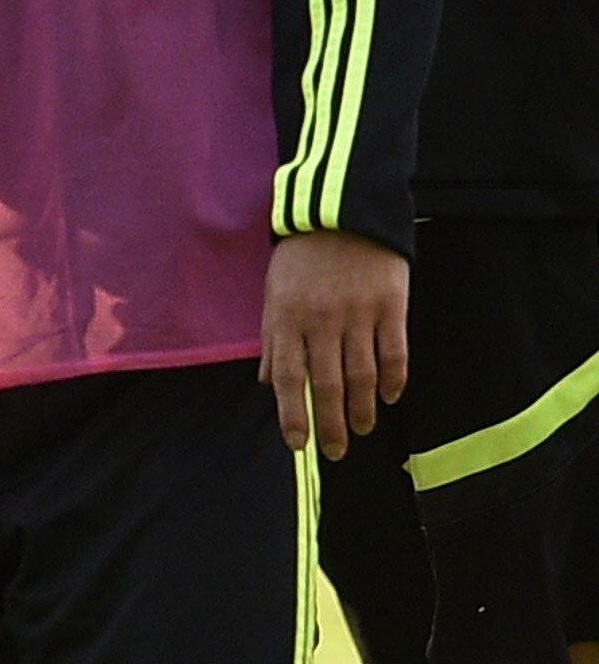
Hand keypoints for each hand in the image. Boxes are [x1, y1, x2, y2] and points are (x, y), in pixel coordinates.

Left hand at [263, 228, 408, 457]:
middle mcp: (322, 320)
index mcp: (288, 317)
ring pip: (362, 375)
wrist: (342, 212)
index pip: (290, 378)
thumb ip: (273, 338)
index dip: (294, 415)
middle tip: (336, 451)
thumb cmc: (302, 256)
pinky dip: (393, 380)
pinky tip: (390, 397)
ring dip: (363, 409)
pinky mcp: (391, 305)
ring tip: (362, 429)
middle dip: (332, 424)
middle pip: (328, 385)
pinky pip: (394, 353)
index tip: (299, 444)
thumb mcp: (274, 292)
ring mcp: (359, 313)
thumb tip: (269, 383)